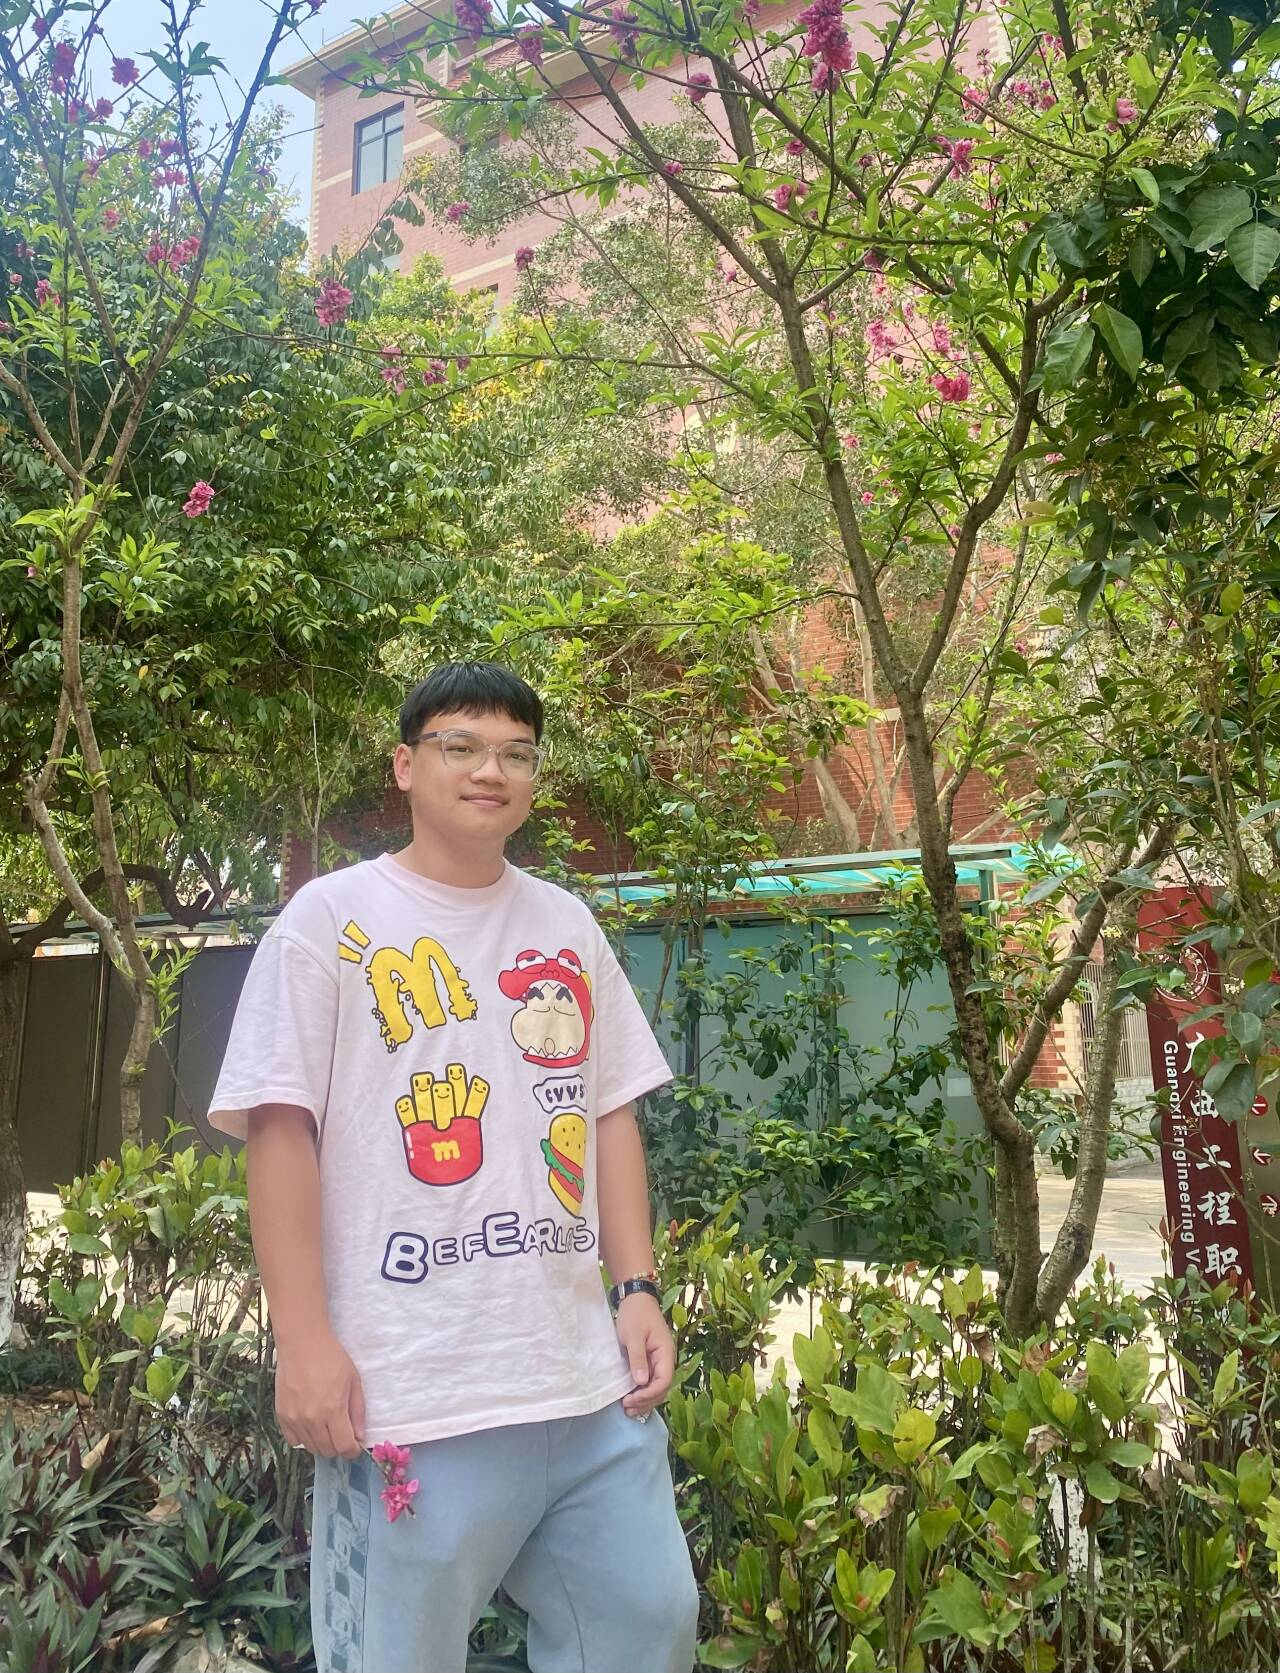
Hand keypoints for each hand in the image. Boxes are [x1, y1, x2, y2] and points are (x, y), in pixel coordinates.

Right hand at [275, 1329, 365, 1458]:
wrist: (302, 1343)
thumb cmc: (332, 1358)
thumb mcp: (353, 1380)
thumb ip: (357, 1411)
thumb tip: (359, 1437)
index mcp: (333, 1411)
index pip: (344, 1447)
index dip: (352, 1450)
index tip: (355, 1445)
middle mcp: (312, 1420)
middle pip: (327, 1451)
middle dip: (338, 1446)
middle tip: (341, 1433)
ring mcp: (294, 1419)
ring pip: (310, 1448)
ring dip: (321, 1443)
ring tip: (326, 1426)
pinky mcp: (281, 1415)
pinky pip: (293, 1440)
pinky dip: (303, 1438)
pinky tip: (309, 1424)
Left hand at [615, 1292, 674, 1418]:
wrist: (635, 1298)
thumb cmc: (635, 1314)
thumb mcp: (633, 1335)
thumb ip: (638, 1358)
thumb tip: (642, 1383)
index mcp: (665, 1352)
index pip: (664, 1381)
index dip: (649, 1394)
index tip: (631, 1399)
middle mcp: (665, 1359)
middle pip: (661, 1388)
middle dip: (646, 1401)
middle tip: (627, 1409)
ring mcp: (658, 1361)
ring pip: (656, 1387)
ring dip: (644, 1400)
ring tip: (628, 1410)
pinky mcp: (650, 1361)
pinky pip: (649, 1381)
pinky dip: (642, 1392)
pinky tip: (631, 1398)